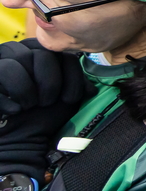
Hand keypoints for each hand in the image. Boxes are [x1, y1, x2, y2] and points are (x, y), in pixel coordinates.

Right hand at [0, 39, 92, 179]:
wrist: (20, 139)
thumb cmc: (44, 115)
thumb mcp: (67, 97)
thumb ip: (79, 83)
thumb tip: (91, 88)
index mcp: (42, 52)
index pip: (63, 52)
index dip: (71, 76)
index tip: (69, 99)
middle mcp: (20, 51)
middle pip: (41, 53)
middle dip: (50, 82)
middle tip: (47, 103)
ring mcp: (1, 63)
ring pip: (17, 61)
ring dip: (28, 90)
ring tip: (30, 106)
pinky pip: (0, 75)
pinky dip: (10, 98)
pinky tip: (15, 111)